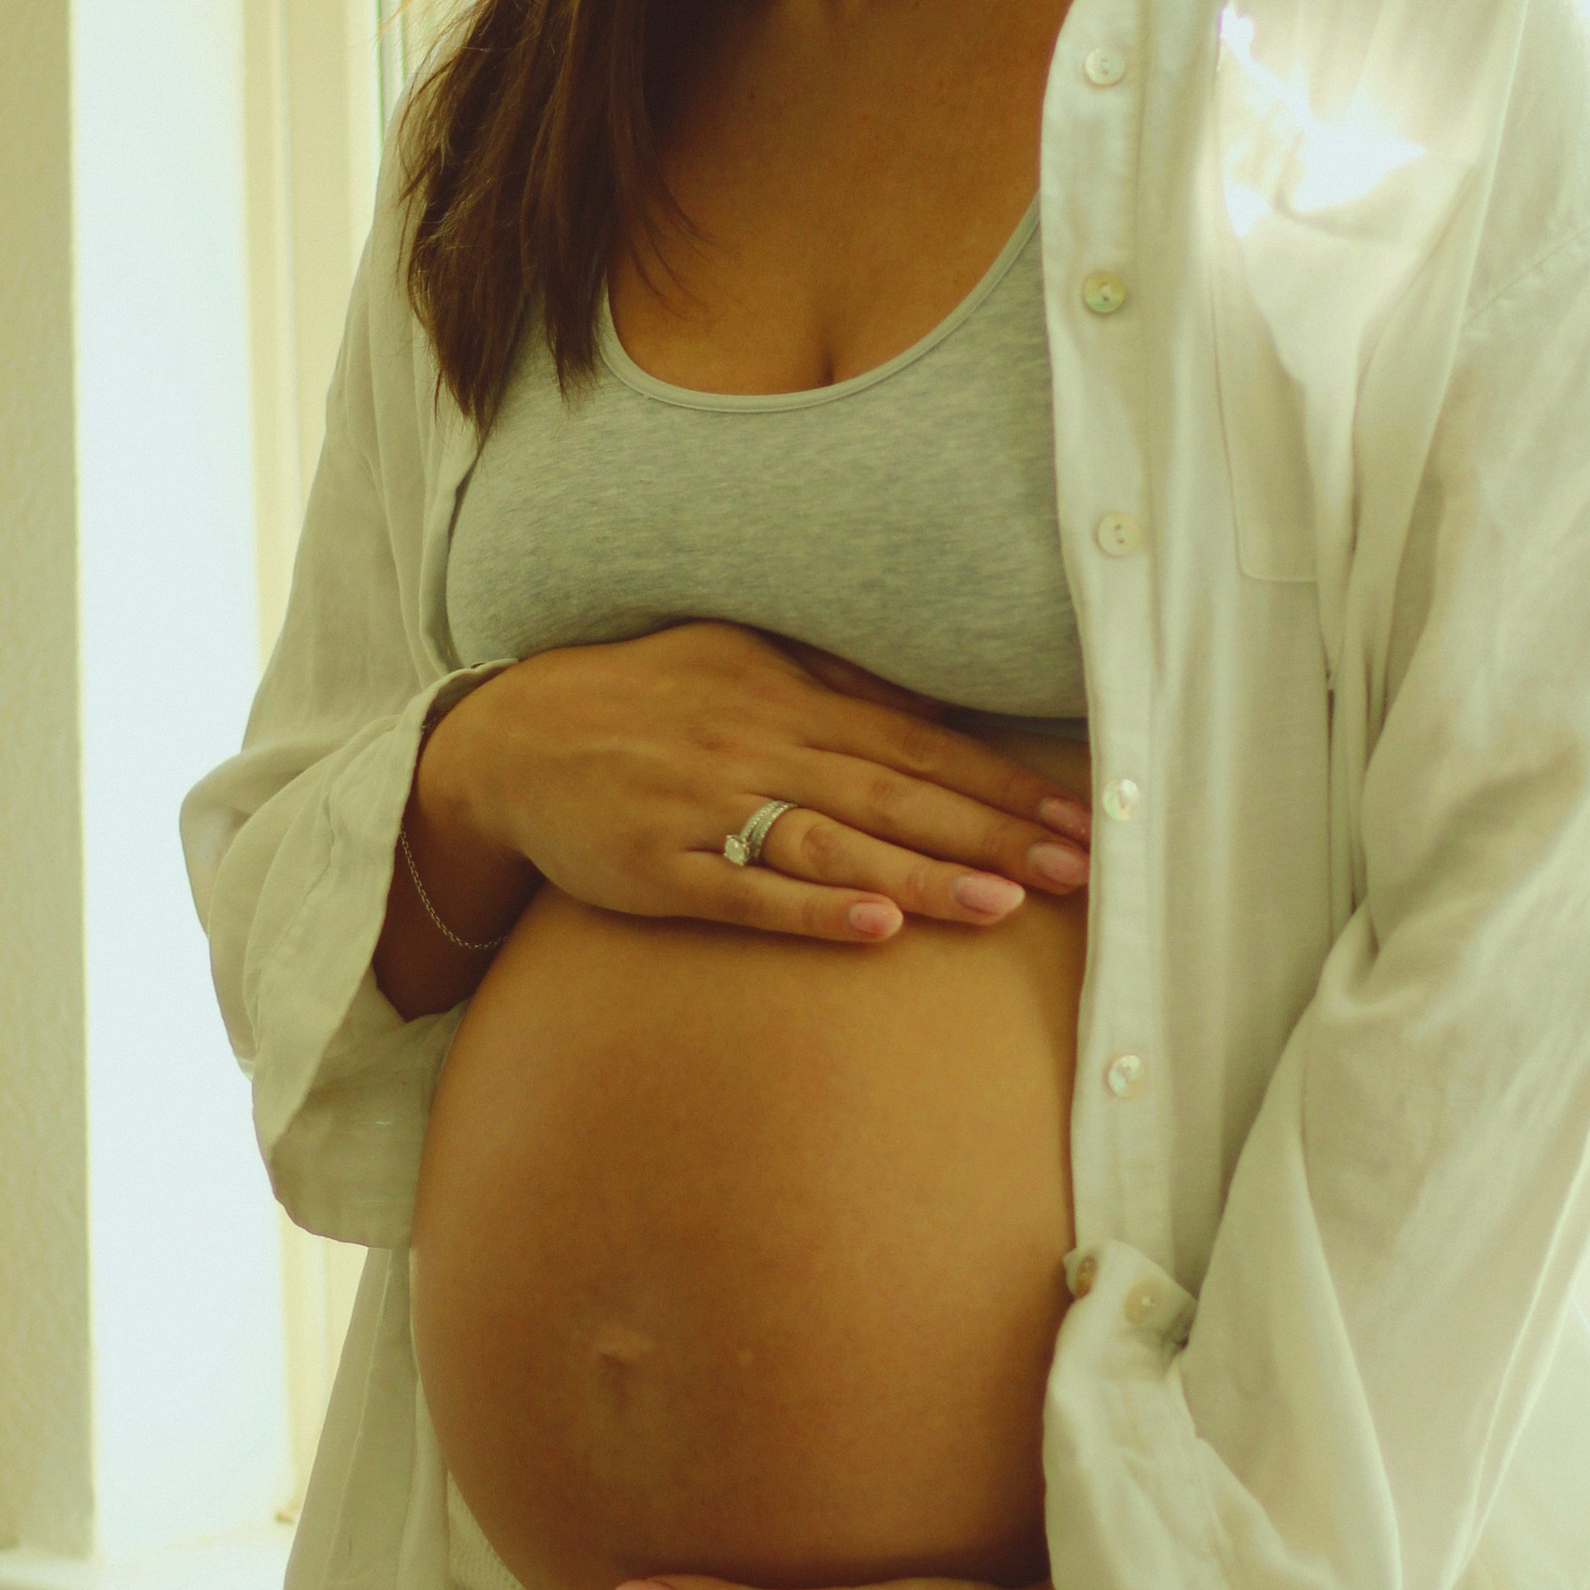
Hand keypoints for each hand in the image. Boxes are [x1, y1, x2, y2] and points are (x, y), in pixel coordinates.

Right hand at [429, 622, 1091, 948]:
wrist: (511, 738)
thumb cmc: (643, 698)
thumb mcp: (740, 660)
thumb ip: (833, 685)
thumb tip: (936, 711)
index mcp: (787, 697)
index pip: (918, 743)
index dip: (1001, 783)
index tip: (1079, 816)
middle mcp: (757, 745)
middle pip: (894, 793)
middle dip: (990, 833)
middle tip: (1075, 869)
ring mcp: (704, 807)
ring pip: (830, 842)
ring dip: (919, 875)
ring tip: (999, 906)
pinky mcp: (657, 869)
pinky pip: (743, 893)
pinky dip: (811, 910)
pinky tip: (874, 929)